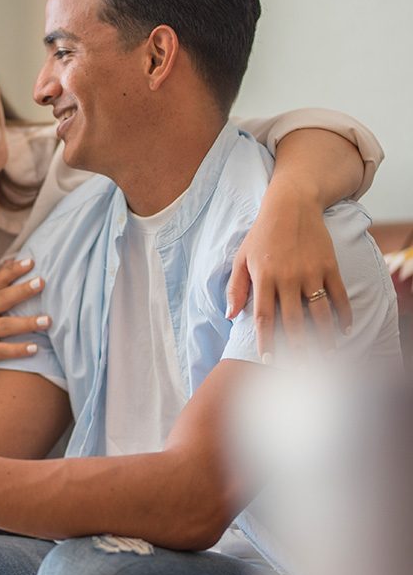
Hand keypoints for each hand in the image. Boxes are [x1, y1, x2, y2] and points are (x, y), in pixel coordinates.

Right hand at [0, 258, 49, 381]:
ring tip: (47, 320)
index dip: (12, 271)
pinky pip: (1, 350)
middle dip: (21, 290)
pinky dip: (18, 349)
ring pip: (3, 326)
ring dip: (26, 323)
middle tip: (42, 282)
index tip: (31, 262)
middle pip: (0, 299)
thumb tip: (12, 261)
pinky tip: (35, 348)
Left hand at [226, 190, 351, 361]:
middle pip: (293, 320)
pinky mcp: (330, 266)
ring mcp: (311, 273)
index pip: (263, 317)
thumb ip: (236, 288)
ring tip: (326, 356)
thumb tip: (230, 315)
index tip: (268, 359)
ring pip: (319, 312)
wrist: (291, 206)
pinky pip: (339, 295)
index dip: (266, 341)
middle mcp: (288, 278)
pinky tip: (344, 329)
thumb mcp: (241, 258)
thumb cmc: (261, 234)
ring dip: (324, 337)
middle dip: (297, 347)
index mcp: (264, 278)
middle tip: (301, 368)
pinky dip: (344, 314)